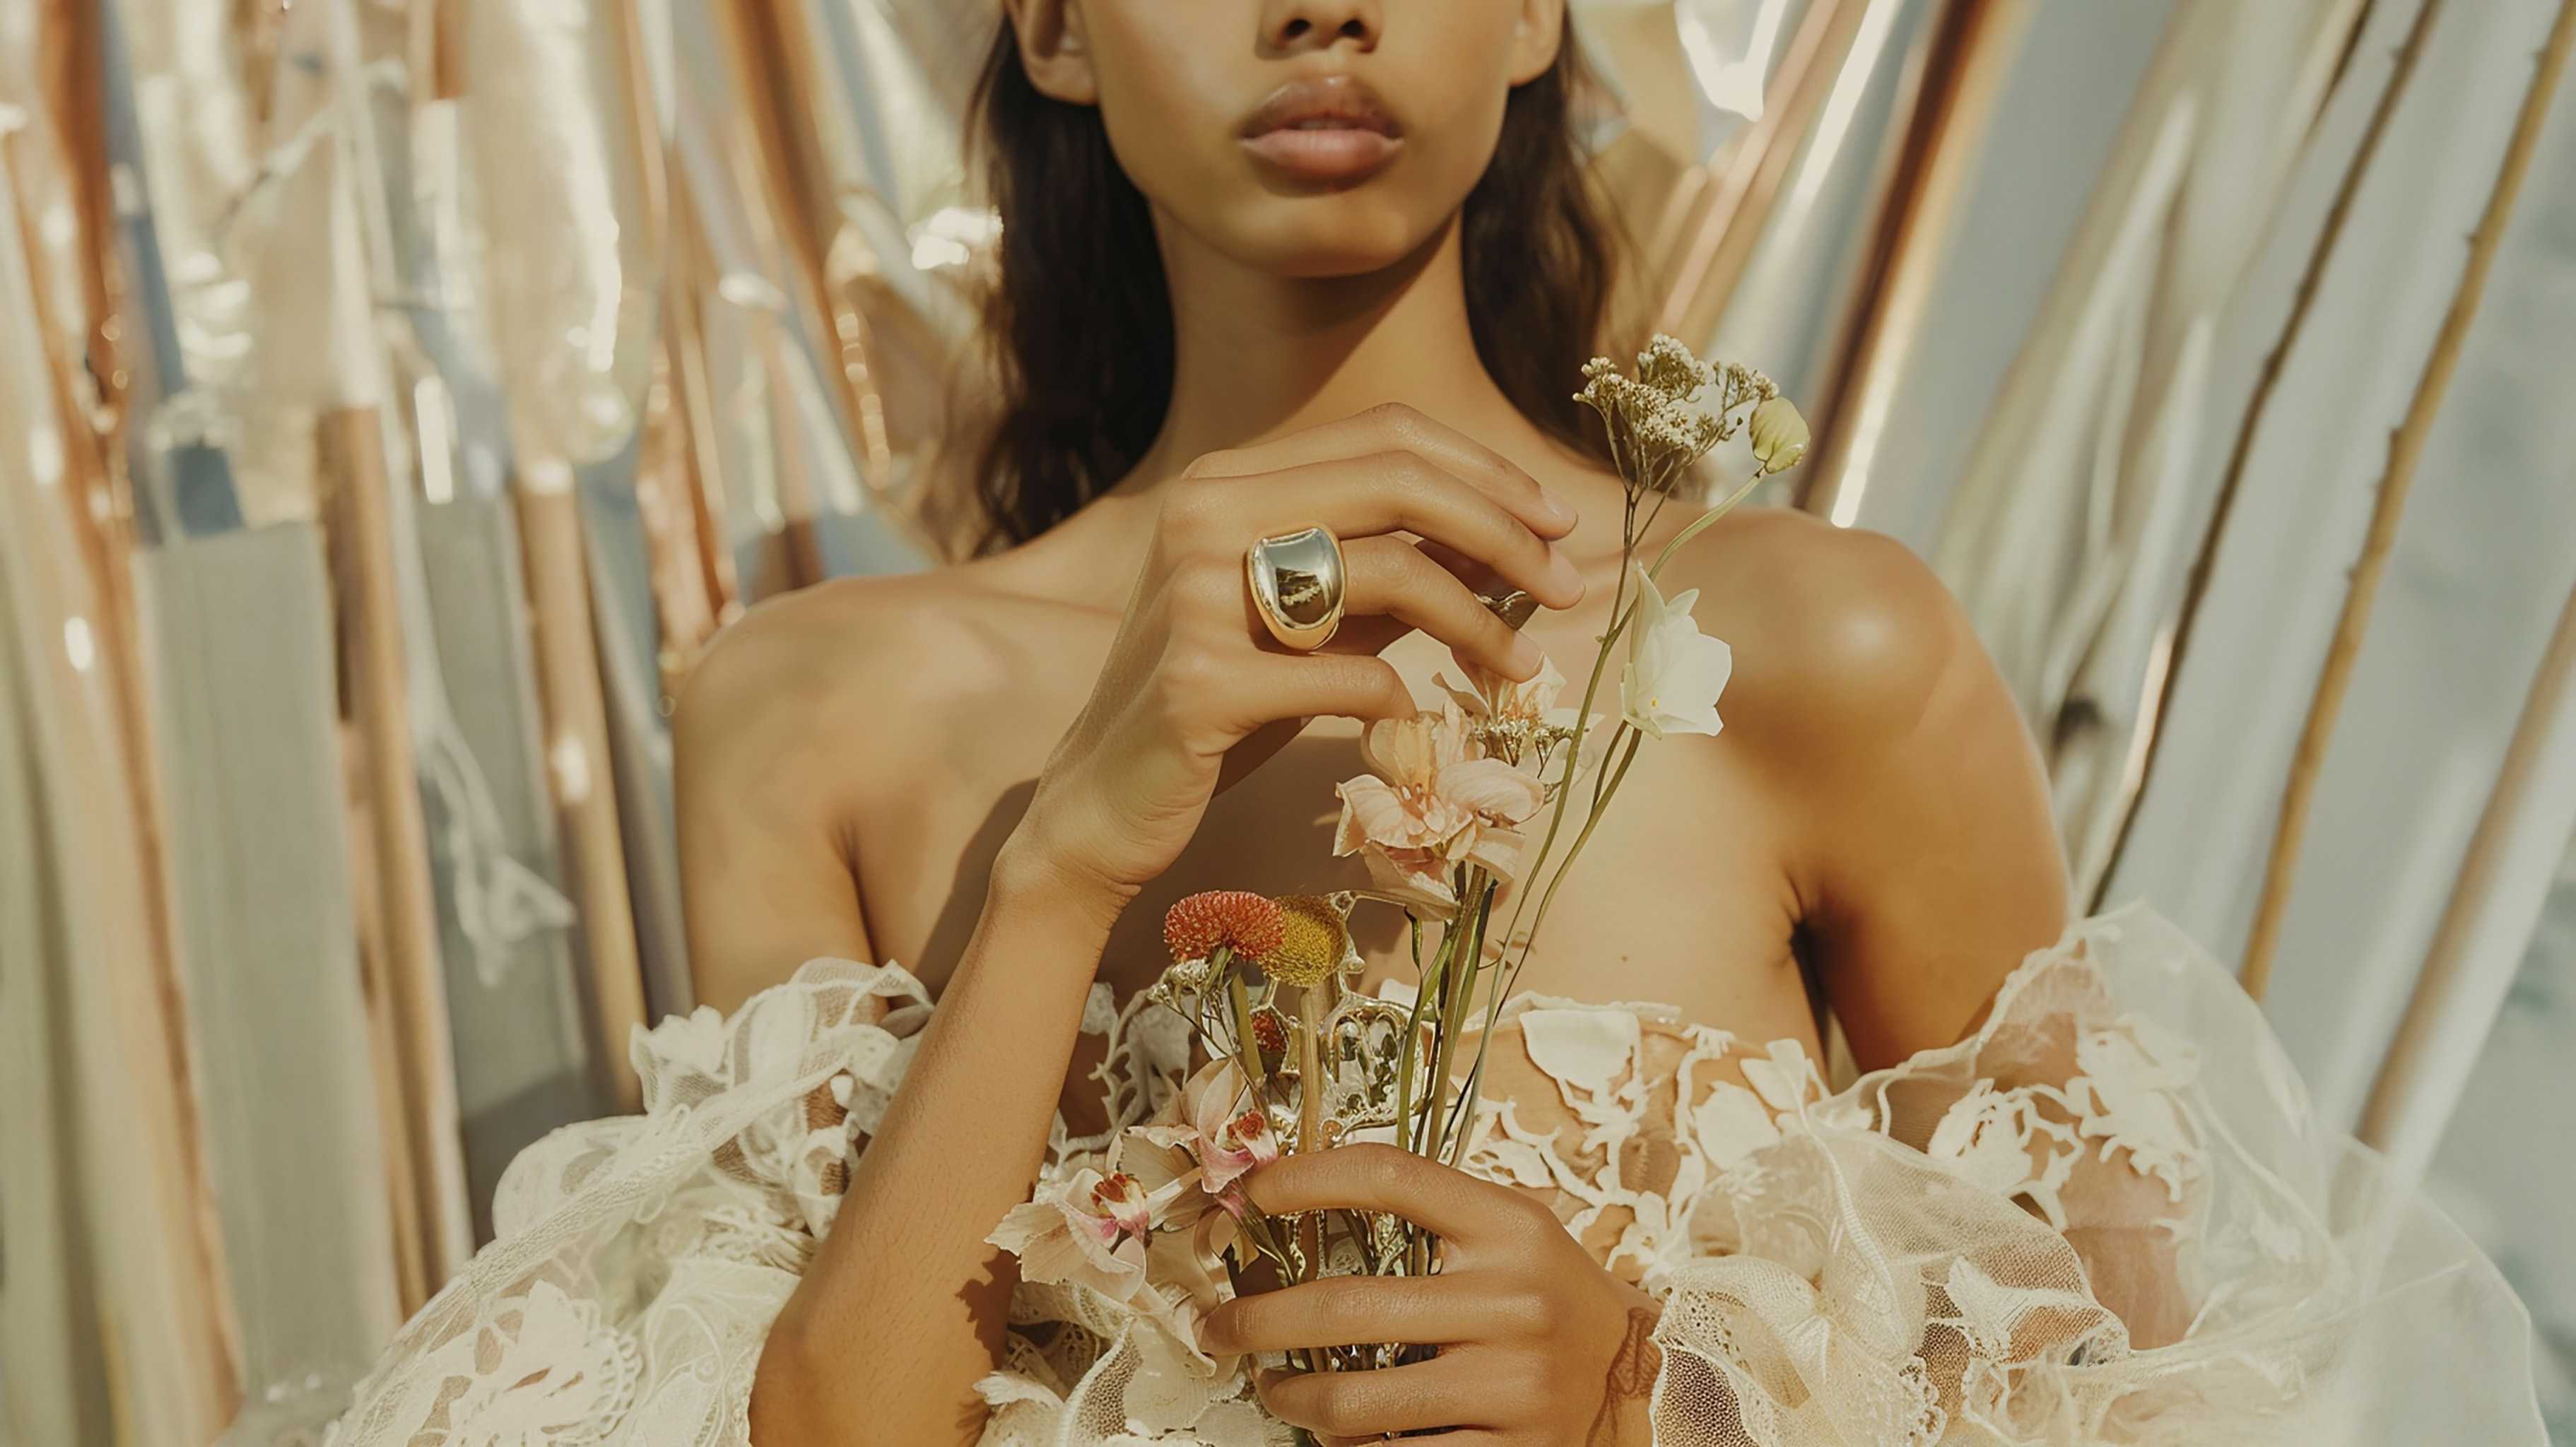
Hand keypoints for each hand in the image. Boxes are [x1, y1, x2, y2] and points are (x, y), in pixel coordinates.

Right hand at [999, 405, 1585, 916]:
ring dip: (1479, 623)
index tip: (1556, 522)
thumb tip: (1509, 545)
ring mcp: (1196, 596)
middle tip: (1568, 585)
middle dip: (1505, 531)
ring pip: (1388, 573)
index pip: (1385, 437)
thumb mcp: (1308, 624)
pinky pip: (1350, 677)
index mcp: (1225, 481)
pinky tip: (1412, 734)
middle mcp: (1203, 515)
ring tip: (1522, 668)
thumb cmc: (1220, 705)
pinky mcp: (1200, 683)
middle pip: (1397, 482)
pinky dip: (1402, 705)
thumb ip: (1388, 574)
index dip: (1486, 471)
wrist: (1104, 804)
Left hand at [1202, 1143, 1663, 1444]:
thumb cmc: (1552, 1296)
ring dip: (1291, 1396)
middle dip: (1256, 1320)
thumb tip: (1297, 1192)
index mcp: (1509, 1226)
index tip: (1246, 1193)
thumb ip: (1430, 1211)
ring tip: (1274, 1386)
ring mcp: (1512, 1382)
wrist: (1645, 1383)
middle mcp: (1512, 1299)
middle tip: (1217, 1325)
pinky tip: (1337, 1436)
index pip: (1388, 1178)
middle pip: (1343, 1304)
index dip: (1303, 1178)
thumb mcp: (1511, 1231)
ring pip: (1354, 1401)